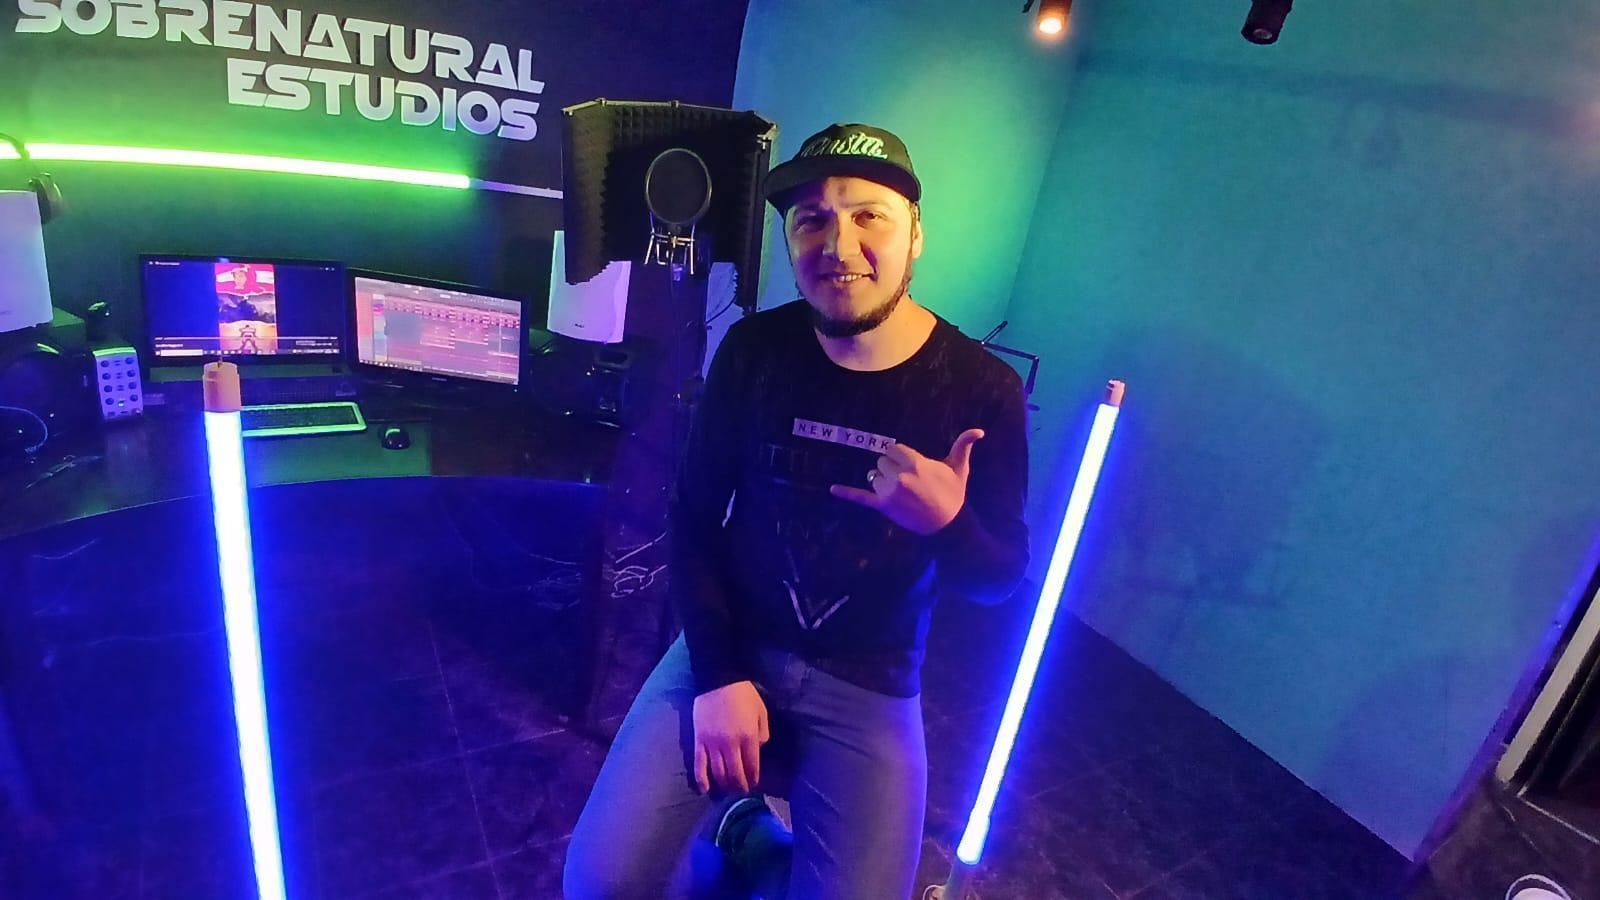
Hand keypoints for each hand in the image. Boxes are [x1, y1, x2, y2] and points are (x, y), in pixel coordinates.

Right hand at [692, 680, 769, 794]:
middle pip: (735, 774)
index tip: (754, 784)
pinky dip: (702, 779)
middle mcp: (730, 745)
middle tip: (741, 792)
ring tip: (728, 790)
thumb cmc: (743, 696)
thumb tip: (757, 751)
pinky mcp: (698, 741)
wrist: (718, 680)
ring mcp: (712, 744)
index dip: (753, 779)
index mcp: (748, 737)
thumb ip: (762, 734)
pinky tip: (705, 790)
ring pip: (718, 773)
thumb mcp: (761, 713)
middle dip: (740, 787)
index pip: (752, 767)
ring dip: (724, 785)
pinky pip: (699, 765)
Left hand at [829, 428, 983, 535]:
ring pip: (874, 476)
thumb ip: (964, 445)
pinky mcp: (882, 506)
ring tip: (901, 494)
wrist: (948, 525)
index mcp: (914, 462)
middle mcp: (899, 475)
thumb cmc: (953, 494)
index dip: (901, 457)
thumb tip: (979, 430)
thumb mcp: (959, 468)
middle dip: (892, 469)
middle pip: (881, 461)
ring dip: (883, 482)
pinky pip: (860, 497)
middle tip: (908, 482)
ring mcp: (889, 491)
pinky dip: (846, 492)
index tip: (911, 467)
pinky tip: (832, 489)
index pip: (893, 449)